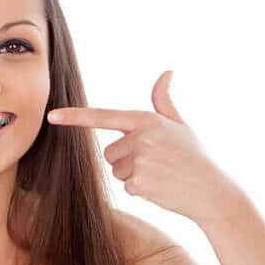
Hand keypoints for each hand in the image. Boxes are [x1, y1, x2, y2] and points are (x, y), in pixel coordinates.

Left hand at [47, 70, 240, 224]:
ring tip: (160, 175)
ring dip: (133, 175)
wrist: (213, 192)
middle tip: (155, 163)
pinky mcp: (140, 183)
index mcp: (146, 120)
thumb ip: (163, 101)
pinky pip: (126, 186)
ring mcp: (140, 161)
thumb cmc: (194, 157)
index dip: (75, 117)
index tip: (52, 116)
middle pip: (109, 152)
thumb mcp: (180, 125)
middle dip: (127, 160)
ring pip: (116, 170)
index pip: (103, 117)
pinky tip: (161, 188)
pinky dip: (141, 190)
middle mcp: (141, 138)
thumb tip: (167, 72)